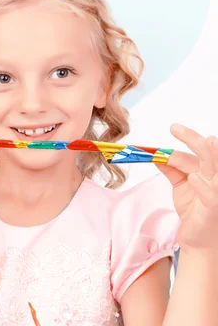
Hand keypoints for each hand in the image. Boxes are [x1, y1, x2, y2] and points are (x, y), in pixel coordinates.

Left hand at [156, 124, 217, 251]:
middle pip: (209, 155)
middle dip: (194, 139)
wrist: (199, 240)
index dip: (184, 141)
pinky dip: (204, 186)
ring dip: (213, 155)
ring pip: (217, 169)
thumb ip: (172, 169)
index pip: (197, 154)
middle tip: (175, 127)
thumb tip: (155, 154)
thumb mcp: (181, 186)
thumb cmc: (194, 212)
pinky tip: (194, 178)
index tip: (172, 129)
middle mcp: (216, 179)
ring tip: (209, 141)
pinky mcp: (214, 208)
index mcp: (208, 172)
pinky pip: (212, 195)